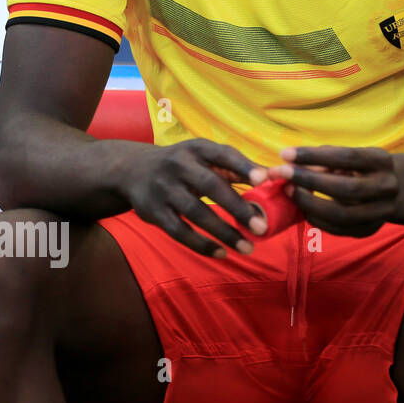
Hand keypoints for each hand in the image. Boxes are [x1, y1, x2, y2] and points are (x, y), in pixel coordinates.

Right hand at [117, 139, 269, 257]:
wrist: (131, 170)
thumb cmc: (183, 164)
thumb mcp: (203, 156)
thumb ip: (234, 166)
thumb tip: (272, 177)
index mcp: (197, 148)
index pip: (223, 154)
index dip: (244, 166)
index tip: (265, 179)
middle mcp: (178, 166)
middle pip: (210, 186)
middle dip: (237, 208)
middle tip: (262, 227)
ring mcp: (163, 189)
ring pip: (195, 213)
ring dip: (224, 232)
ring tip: (248, 247)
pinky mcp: (153, 212)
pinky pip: (179, 232)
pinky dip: (201, 244)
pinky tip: (221, 253)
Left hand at [270, 146, 398, 237]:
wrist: (391, 191)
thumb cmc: (359, 168)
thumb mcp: (348, 157)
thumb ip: (322, 159)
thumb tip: (286, 164)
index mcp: (383, 162)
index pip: (347, 157)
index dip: (315, 155)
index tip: (285, 153)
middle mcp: (387, 187)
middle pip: (346, 188)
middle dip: (310, 180)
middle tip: (282, 174)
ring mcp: (381, 212)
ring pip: (341, 214)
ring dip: (309, 203)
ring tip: (289, 191)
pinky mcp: (368, 230)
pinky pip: (337, 229)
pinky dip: (315, 218)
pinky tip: (302, 208)